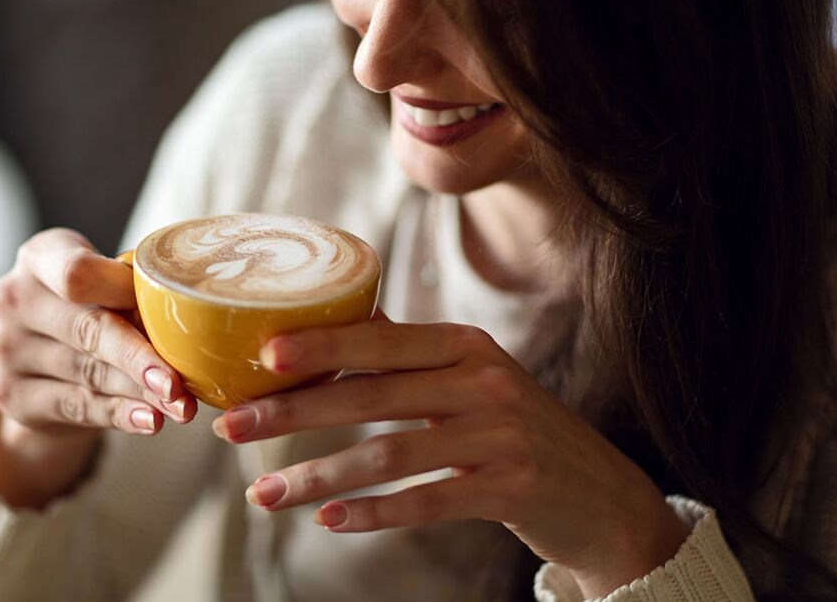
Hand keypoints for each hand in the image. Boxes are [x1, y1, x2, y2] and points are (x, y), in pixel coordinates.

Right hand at [0, 228, 196, 505]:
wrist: (39, 365)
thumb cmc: (88, 310)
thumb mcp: (103, 288)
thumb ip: (133, 293)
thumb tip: (194, 315)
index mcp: (39, 258)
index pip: (76, 273)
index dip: (123, 292)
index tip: (165, 308)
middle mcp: (13, 298)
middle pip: (87, 329)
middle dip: (140, 357)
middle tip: (180, 383)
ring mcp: (5, 348)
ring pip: (88, 373)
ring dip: (140, 393)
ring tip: (180, 407)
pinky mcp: (10, 394)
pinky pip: (76, 406)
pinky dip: (119, 414)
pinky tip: (150, 421)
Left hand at [211, 318, 689, 596]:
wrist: (602, 494)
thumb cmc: (518, 429)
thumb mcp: (472, 376)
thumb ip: (411, 352)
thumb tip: (345, 316)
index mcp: (465, 346)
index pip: (380, 338)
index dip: (320, 344)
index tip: (261, 355)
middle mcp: (484, 381)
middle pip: (372, 396)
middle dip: (295, 412)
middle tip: (235, 427)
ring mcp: (500, 437)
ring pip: (389, 456)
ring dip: (317, 476)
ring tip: (263, 495)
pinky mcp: (511, 489)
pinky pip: (427, 502)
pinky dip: (373, 513)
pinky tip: (328, 521)